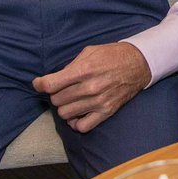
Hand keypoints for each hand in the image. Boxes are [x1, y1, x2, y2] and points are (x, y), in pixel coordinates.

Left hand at [33, 42, 150, 133]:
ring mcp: (98, 101)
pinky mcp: (106, 111)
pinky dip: (76, 122)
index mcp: (84, 69)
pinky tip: (78, 113)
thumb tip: (53, 80)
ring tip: (71, 99)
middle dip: (56, 94)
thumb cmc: (112, 55)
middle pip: (56, 100)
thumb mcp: (90, 52)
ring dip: (65, 107)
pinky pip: (82, 126)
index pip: (51, 84)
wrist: (139, 64)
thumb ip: (70, 66)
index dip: (39, 84)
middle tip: (63, 88)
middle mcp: (90, 87)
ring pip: (65, 114)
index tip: (39, 84)